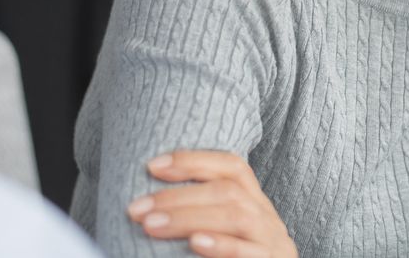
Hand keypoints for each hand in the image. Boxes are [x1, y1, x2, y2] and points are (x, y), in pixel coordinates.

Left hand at [126, 150, 296, 257]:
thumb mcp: (224, 230)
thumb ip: (202, 212)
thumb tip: (150, 202)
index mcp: (255, 201)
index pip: (232, 166)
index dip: (193, 160)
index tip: (152, 165)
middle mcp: (266, 217)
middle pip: (227, 191)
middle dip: (177, 196)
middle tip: (137, 208)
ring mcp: (271, 242)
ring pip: (235, 216)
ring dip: (188, 217)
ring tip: (151, 225)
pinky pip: (246, 252)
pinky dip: (220, 244)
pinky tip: (194, 243)